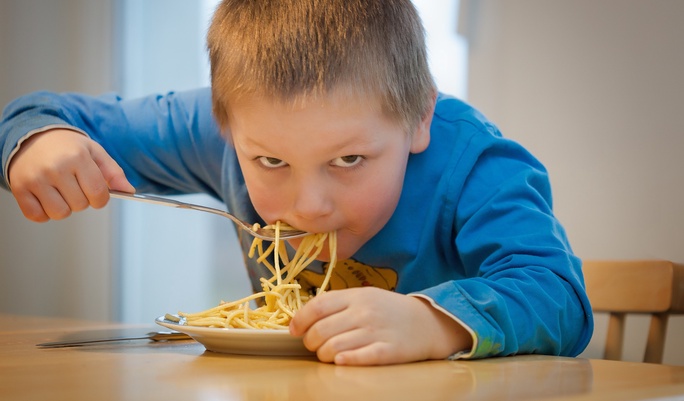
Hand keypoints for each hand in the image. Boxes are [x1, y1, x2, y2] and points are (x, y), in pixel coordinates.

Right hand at [8, 128, 133, 221]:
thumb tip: (129, 191)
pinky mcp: (19, 188)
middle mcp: (55, 168)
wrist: (32, 135)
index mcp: (77, 157)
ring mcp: (35, 179)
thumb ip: (114, 172)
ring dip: (64, 207)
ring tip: (60, 191)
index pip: (98, 194)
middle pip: (80, 205)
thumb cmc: (66, 146)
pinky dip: (44, 212)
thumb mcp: (94, 152)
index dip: (101, 198)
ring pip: (60, 213)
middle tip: (74, 185)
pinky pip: (37, 216)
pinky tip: (46, 197)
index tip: (96, 193)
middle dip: (82, 199)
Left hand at [289, 287, 472, 364]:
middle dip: (311, 342)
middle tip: (314, 346)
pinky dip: (344, 361)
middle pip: (321, 330)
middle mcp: (364, 312)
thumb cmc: (389, 310)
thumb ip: (338, 303)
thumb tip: (305, 317)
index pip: (317, 306)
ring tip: (329, 355)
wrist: (427, 322)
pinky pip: (358, 358)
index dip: (300, 320)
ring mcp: (376, 331)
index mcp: (356, 296)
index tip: (294, 330)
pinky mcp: (387, 350)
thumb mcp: (365, 296)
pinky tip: (341, 360)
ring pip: (334, 348)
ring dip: (324, 355)